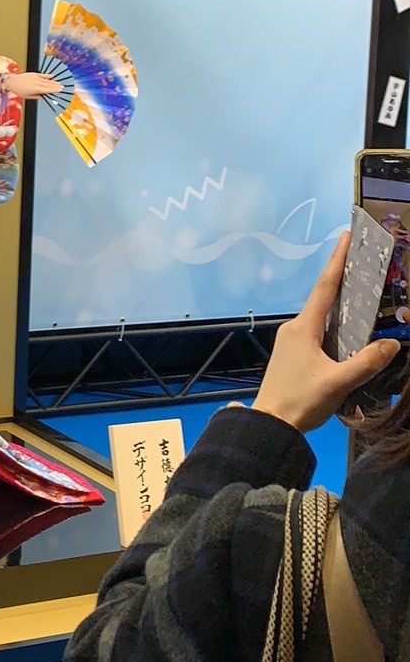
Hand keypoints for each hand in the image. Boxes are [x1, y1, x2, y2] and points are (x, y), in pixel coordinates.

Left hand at [7, 72, 57, 100]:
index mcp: (35, 89)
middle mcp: (36, 83)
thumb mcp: (27, 96)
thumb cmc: (19, 90)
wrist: (12, 81)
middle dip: (56, 86)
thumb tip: (44, 98)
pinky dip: (48, 75)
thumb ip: (36, 97)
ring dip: (53, 81)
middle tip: (62, 87)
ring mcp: (35, 77)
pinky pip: (42, 75)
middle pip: (49, 84)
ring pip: (47, 80)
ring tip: (59, 83)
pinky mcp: (34, 74)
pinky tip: (52, 76)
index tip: (60, 90)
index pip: (48, 90)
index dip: (54, 90)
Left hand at [251, 233, 400, 433]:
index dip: (336, 261)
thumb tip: (392, 344)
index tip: (346, 237)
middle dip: (341, 281)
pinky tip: (345, 333)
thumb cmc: (300, 401)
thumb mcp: (338, 382)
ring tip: (360, 297)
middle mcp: (294, 328)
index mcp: (303, 328)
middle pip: (322, 299)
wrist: (269, 424)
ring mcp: (290, 341)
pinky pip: (315, 331)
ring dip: (338, 306)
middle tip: (362, 266)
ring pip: (319, 317)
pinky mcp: (291, 354)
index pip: (324, 288)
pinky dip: (331, 325)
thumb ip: (366, 363)